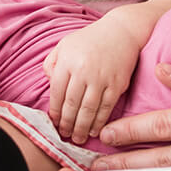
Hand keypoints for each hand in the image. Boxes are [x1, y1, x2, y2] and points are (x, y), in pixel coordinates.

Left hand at [43, 21, 141, 144]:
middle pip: (72, 105)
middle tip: (65, 136)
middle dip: (67, 124)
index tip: (54, 122)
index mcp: (68, 61)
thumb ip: (51, 63)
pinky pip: (106, 108)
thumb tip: (49, 84)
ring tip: (78, 138)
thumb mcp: (64, 45)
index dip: (55, 111)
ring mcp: (102, 79)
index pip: (57, 92)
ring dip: (82, 127)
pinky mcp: (117, 84)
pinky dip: (100, 122)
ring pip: (89, 110)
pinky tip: (95, 130)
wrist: (121, 31)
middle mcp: (84, 71)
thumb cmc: (89, 40)